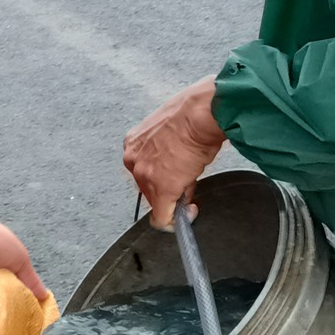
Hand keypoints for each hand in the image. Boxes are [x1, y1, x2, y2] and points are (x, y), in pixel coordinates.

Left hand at [0, 200, 46, 318]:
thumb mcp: (21, 261)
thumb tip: (44, 296)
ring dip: (8, 313)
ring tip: (22, 313)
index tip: (38, 311)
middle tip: (32, 316)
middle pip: (4, 307)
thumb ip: (31, 281)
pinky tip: (8, 311)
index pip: (12, 297)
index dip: (24, 303)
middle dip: (17, 311)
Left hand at [123, 77, 226, 228]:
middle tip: (187, 181)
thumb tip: (176, 168)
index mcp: (134, 142)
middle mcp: (133, 160)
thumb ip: (164, 148)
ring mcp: (145, 176)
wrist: (201, 114)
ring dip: (174, 199)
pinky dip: (175, 221)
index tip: (174, 179)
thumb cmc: (193, 113)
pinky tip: (190, 212)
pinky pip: (163, 218)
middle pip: (147, 187)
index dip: (161, 177)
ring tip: (193, 182)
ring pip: (156, 202)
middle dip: (168, 188)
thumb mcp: (169, 129)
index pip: (143, 169)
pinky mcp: (161, 191)